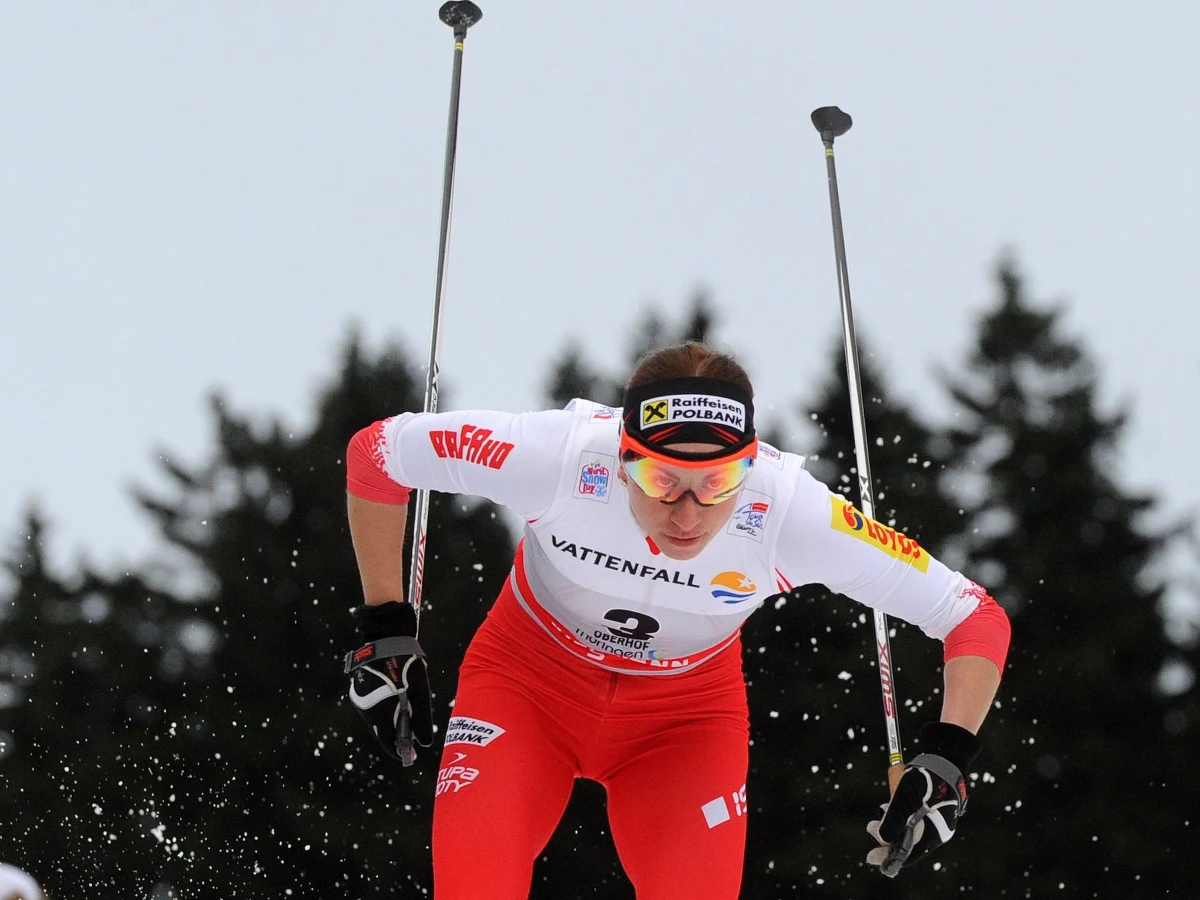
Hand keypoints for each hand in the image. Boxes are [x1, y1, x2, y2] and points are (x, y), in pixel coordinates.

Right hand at [344, 601, 432, 765]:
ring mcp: (360, 700)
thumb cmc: (406, 665)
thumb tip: (423, 743)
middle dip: (397, 737)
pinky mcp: (358, 691)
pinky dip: (384, 712)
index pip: (388, 742)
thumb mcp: (419, 692)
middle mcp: (366, 710)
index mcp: (380, 713)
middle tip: (412, 740)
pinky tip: (396, 705)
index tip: (410, 757)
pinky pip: (372, 709)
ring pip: (377, 721)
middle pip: (382, 732)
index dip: (400, 751)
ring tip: (407, 719)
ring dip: (390, 723)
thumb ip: (421, 719)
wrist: (385, 638)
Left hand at [865, 721, 979, 877]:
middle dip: (886, 835)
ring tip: (881, 808)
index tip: (871, 858)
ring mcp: (935, 819)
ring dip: (892, 821)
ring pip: (908, 827)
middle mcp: (937, 831)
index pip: (908, 854)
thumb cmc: (927, 779)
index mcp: (934, 834)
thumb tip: (881, 839)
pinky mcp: (932, 809)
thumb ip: (894, 819)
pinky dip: (900, 812)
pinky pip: (912, 816)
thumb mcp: (906, 798)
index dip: (889, 858)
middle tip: (870, 826)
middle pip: (906, 841)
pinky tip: (890, 803)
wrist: (945, 758)